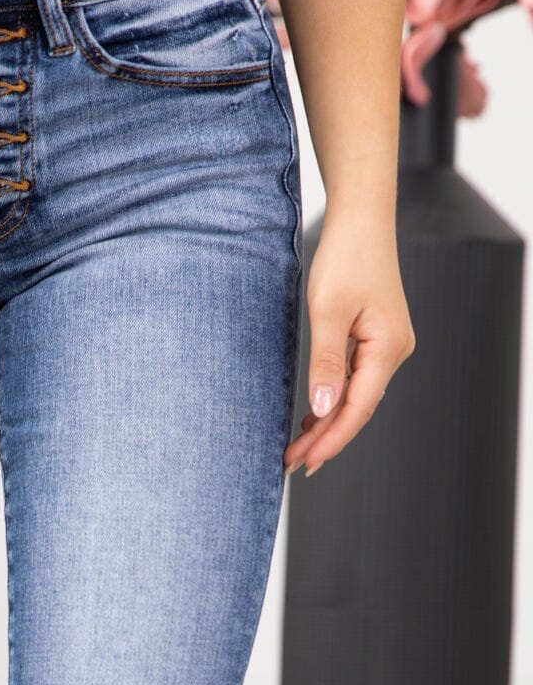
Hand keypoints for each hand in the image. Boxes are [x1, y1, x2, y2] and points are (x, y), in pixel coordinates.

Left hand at [284, 208, 415, 477]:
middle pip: (358, 409)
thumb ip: (325, 363)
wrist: (361, 220)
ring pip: (356, 397)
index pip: (358, 409)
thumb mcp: (327, 311)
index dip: (331, 440)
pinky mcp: (375, 338)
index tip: (304, 462)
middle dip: (325, 439)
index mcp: (386, 349)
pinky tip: (314, 417)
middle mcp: (393, 352)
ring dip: (328, 424)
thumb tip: (323, 409)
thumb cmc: (345, 257)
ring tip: (297, 449)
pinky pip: (355, 381)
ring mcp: (386, 346)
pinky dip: (334, 402)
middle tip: (290, 464)